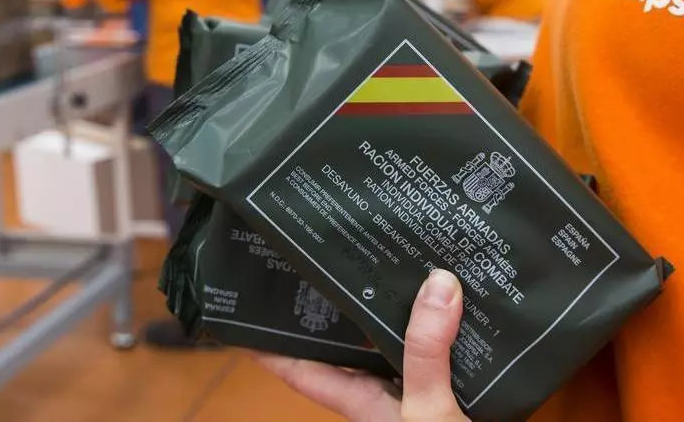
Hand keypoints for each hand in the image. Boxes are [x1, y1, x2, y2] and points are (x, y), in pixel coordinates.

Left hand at [255, 269, 469, 421]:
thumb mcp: (430, 409)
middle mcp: (381, 396)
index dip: (270, 349)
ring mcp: (410, 398)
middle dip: (331, 319)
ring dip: (386, 319)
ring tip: (379, 276)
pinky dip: (430, 331)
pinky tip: (441, 309)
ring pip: (389, 350)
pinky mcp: (440, 398)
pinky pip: (428, 356)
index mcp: (361, 400)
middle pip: (345, 353)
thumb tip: (435, 287)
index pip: (301, 371)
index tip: (242, 321)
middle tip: (318, 275)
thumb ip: (428, 352)